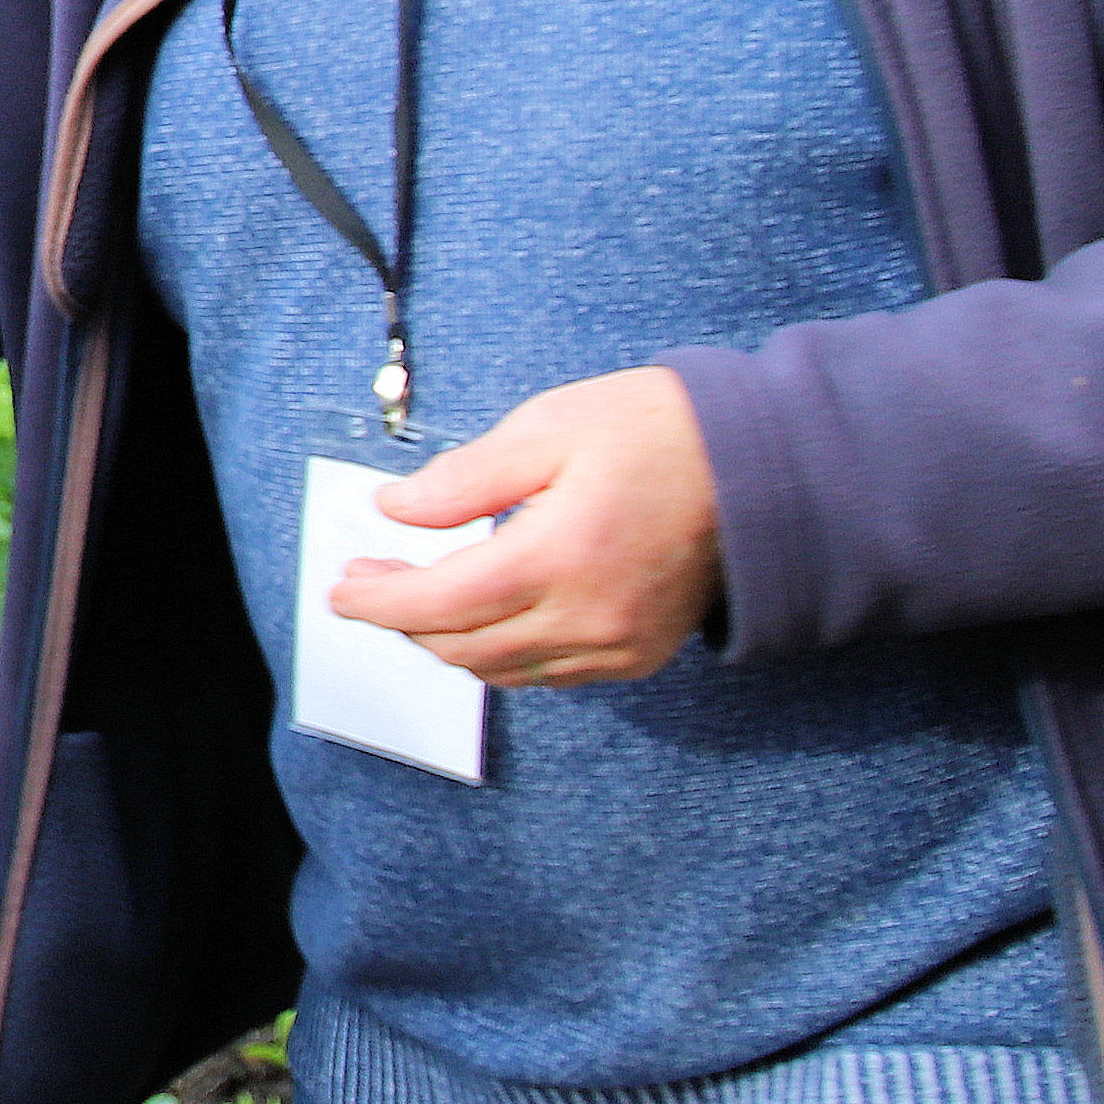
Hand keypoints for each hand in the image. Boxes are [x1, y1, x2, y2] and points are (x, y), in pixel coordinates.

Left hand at [328, 367, 720, 687]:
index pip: (439, 605)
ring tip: (418, 599)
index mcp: (557, 557)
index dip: (380, 603)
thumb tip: (397, 510)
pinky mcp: (639, 655)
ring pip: (501, 670)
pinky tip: (486, 617)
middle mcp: (585, 617)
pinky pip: (548, 676)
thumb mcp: (550, 427)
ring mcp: (617, 646)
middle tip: (371, 581)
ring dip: (449, 642)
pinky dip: (502, 655)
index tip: (342, 590)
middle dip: (404, 621)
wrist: (761, 468)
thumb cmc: (657, 433)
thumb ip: (466, 478)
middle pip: (462, 646)